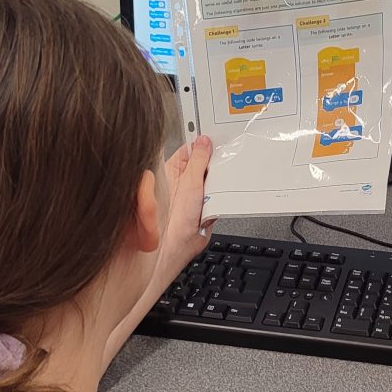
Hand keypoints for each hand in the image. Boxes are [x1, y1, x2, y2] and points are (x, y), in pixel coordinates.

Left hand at [159, 135, 213, 270]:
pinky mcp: (201, 207)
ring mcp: (191, 195)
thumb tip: (204, 141)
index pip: (190, 148)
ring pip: (210, 179)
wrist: (172, 252)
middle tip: (220, 165)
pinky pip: (215, 194)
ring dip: (217, 182)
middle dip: (213, 164)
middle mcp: (180, 181)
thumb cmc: (171, 223)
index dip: (203, 144)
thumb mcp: (190, 184)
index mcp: (171, 170)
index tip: (217, 139)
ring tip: (214, 191)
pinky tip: (216, 202)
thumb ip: (199, 160)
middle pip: (202, 163)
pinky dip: (220, 196)